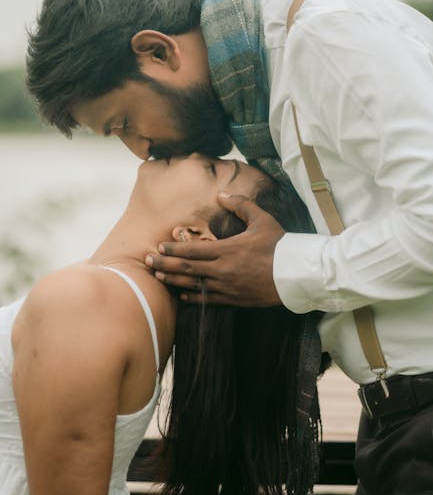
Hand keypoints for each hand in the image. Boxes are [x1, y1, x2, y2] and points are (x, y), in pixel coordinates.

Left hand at [145, 193, 284, 305]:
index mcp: (228, 250)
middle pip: (187, 269)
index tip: (158, 247)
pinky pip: (208, 300)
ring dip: (174, 282)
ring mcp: (227, 287)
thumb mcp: (262, 219)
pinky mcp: (234, 299)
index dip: (173, 250)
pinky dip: (192, 297)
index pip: (192, 250)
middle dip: (165, 265)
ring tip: (158, 278)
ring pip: (194, 285)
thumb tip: (221, 195)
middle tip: (147, 262)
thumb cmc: (280, 245)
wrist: (297, 274)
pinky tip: (181, 295)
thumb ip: (240, 205)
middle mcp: (223, 270)